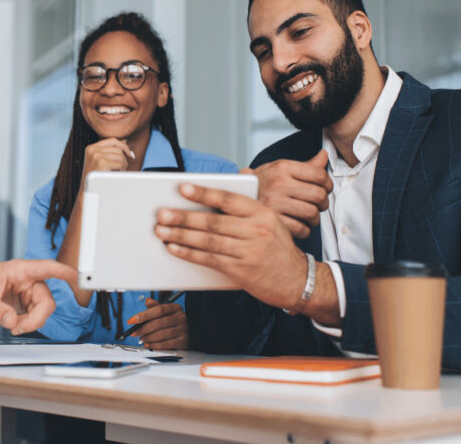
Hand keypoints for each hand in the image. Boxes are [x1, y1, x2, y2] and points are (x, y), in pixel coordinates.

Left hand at [0, 259, 76, 334]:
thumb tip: (12, 320)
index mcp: (19, 270)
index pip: (47, 268)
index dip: (65, 272)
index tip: (79, 277)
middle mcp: (27, 279)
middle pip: (47, 300)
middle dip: (36, 318)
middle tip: (20, 328)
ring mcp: (28, 291)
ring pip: (44, 310)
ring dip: (31, 322)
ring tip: (13, 325)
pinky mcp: (27, 302)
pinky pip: (36, 315)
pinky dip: (27, 323)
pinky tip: (15, 324)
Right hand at [80, 138, 133, 185]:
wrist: (88, 190)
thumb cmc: (96, 176)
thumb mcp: (100, 160)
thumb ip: (111, 150)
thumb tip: (125, 140)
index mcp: (91, 148)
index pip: (112, 140)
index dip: (123, 145)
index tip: (129, 153)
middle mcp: (93, 149)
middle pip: (117, 149)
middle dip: (124, 158)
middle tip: (123, 167)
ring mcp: (96, 156)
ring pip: (120, 156)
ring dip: (123, 164)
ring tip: (120, 171)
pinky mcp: (101, 163)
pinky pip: (119, 163)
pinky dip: (122, 170)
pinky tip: (118, 174)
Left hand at [127, 298, 187, 349]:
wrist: (190, 334)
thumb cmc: (174, 323)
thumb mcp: (166, 313)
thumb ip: (156, 307)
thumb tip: (148, 301)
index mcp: (175, 308)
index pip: (158, 310)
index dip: (143, 315)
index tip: (132, 320)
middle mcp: (181, 317)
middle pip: (158, 323)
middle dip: (143, 329)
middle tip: (135, 333)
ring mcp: (183, 330)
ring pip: (161, 334)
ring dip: (148, 338)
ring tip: (142, 339)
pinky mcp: (183, 341)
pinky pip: (166, 344)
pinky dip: (154, 345)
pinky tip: (149, 344)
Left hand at [154, 183, 308, 309]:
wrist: (298, 280)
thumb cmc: (278, 248)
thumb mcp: (270, 220)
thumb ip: (248, 204)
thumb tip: (231, 180)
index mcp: (262, 213)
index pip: (228, 199)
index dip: (204, 193)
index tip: (182, 188)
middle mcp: (256, 230)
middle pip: (213, 222)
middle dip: (183, 217)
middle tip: (162, 214)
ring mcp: (249, 252)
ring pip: (208, 241)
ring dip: (181, 236)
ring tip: (162, 232)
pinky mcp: (241, 271)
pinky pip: (210, 260)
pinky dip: (190, 254)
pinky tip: (175, 249)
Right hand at [243, 150, 332, 238]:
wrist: (233, 198)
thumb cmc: (260, 185)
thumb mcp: (279, 169)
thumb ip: (305, 165)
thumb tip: (323, 156)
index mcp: (282, 167)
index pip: (319, 174)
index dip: (327, 183)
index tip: (325, 187)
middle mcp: (278, 183)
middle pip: (319, 195)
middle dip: (323, 202)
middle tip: (318, 204)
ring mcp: (275, 203)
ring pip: (312, 213)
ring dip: (314, 217)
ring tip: (308, 215)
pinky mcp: (273, 221)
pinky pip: (301, 228)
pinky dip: (304, 229)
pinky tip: (299, 224)